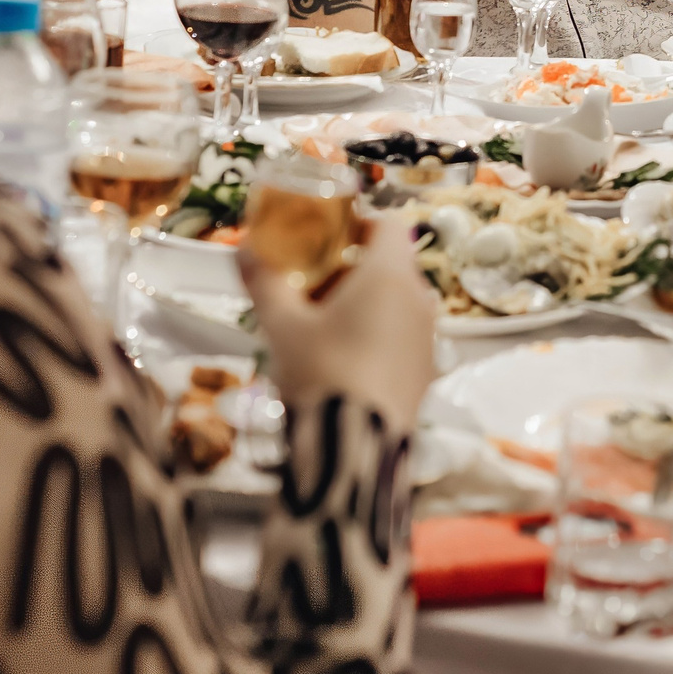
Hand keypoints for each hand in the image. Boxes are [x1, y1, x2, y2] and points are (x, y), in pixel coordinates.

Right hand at [241, 214, 437, 424]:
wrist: (353, 450)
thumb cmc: (321, 375)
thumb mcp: (283, 326)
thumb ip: (264, 282)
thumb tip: (244, 252)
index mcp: (390, 276)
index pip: (388, 224)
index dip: (359, 223)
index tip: (327, 236)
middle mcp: (419, 301)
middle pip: (393, 264)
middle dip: (355, 268)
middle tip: (314, 283)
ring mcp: (428, 339)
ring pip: (400, 302)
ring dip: (368, 303)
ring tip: (325, 324)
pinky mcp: (427, 373)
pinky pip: (405, 337)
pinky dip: (380, 335)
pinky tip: (345, 359)